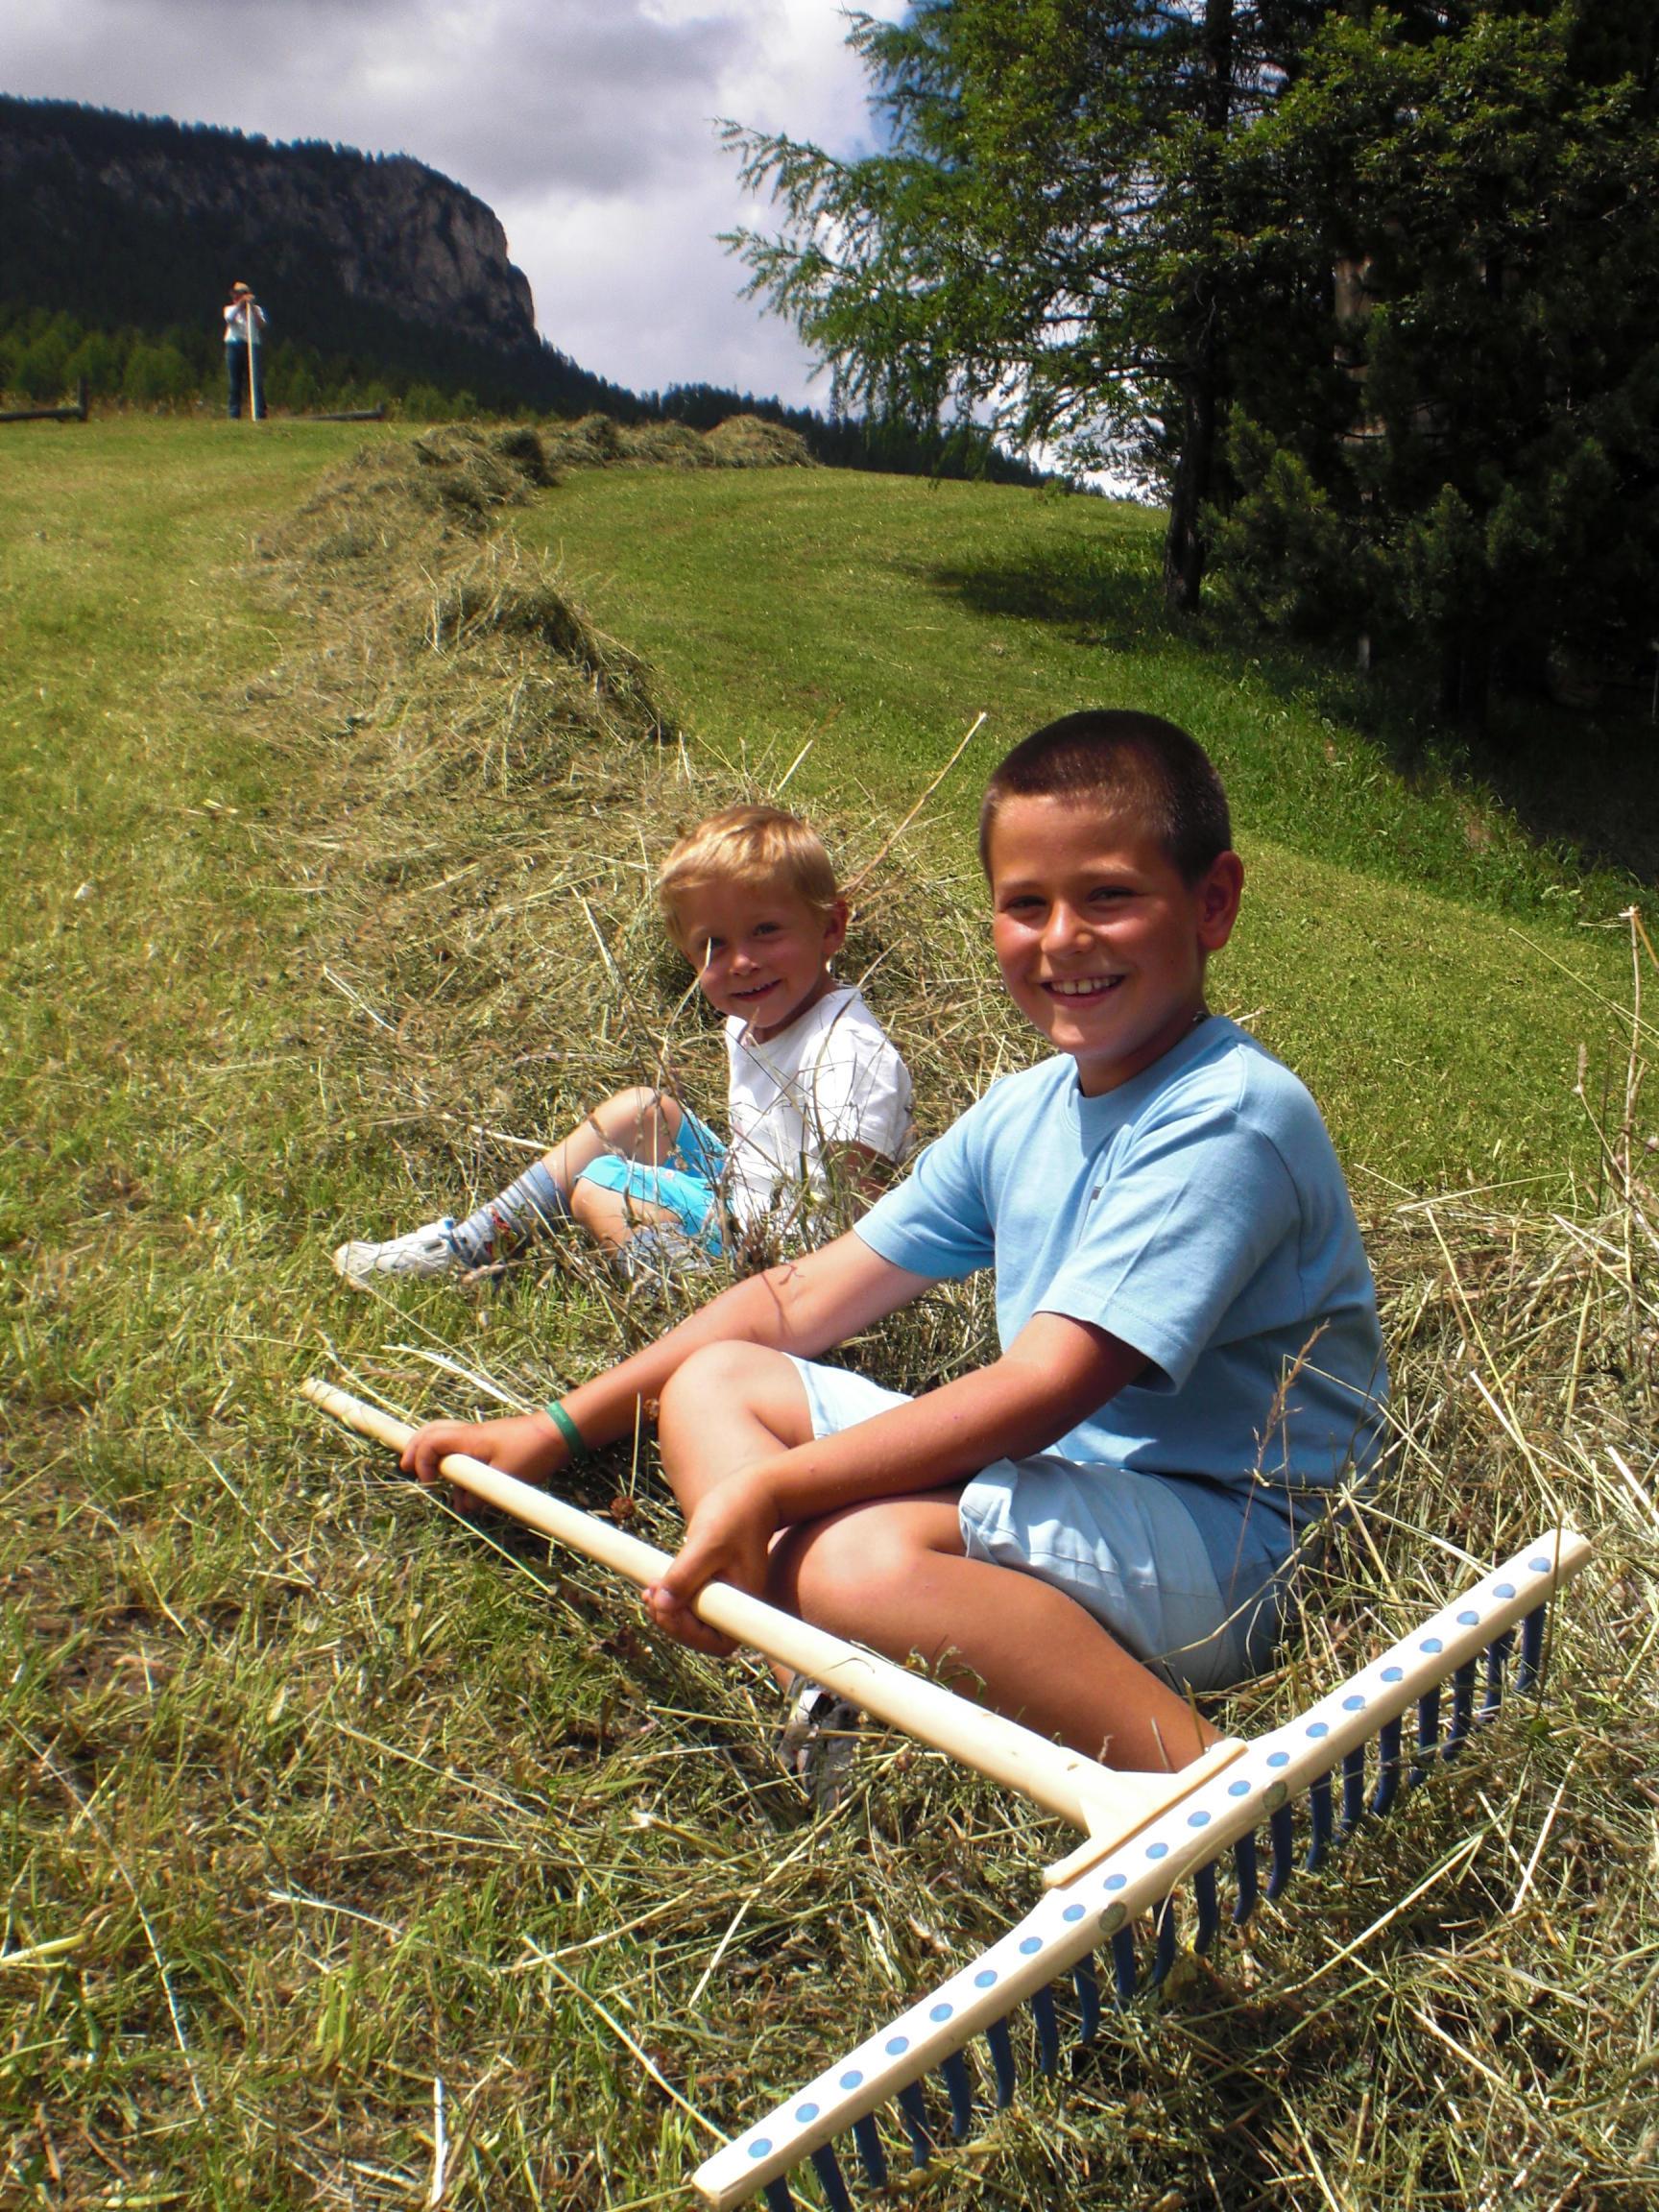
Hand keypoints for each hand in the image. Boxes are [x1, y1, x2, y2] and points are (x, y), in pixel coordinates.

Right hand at [400, 1413, 564, 1489]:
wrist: (558, 1433)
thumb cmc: (531, 1452)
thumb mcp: (503, 1479)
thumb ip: (479, 1495)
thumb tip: (463, 1505)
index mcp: (468, 1439)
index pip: (430, 1442)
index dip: (421, 1460)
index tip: (431, 1483)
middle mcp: (469, 1435)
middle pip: (431, 1432)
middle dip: (415, 1449)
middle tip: (406, 1467)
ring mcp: (479, 1437)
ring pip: (445, 1439)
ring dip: (435, 1456)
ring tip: (431, 1477)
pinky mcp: (490, 1444)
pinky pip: (462, 1449)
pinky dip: (455, 1462)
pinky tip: (463, 1486)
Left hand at [642, 1470, 778, 1656]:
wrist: (751, 1493)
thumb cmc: (734, 1515)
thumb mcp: (707, 1544)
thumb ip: (685, 1576)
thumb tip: (663, 1606)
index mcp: (744, 1604)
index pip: (716, 1643)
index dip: (687, 1632)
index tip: (666, 1606)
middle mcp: (736, 1606)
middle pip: (701, 1636)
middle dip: (671, 1621)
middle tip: (650, 1594)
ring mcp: (725, 1596)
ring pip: (692, 1620)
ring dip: (667, 1610)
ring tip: (650, 1589)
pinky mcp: (713, 1583)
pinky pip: (690, 1602)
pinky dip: (671, 1598)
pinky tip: (655, 1584)